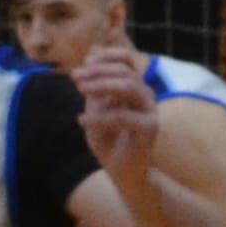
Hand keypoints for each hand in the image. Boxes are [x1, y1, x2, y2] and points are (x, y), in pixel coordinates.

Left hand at [76, 45, 159, 175]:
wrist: (121, 171)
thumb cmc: (108, 140)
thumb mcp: (95, 109)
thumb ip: (93, 87)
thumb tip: (90, 55)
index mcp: (134, 89)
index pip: (127, 61)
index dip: (106, 57)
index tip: (84, 62)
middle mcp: (145, 97)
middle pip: (126, 72)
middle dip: (98, 71)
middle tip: (74, 77)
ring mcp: (150, 111)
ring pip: (129, 87)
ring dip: (101, 85)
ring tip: (79, 90)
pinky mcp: (150, 129)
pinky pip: (123, 116)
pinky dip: (99, 117)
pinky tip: (81, 120)